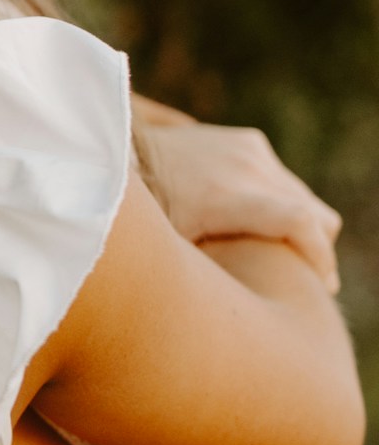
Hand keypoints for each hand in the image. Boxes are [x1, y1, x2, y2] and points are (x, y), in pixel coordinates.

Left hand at [135, 103, 341, 293]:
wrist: (121, 157)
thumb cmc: (143, 222)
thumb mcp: (173, 255)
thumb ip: (217, 270)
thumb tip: (254, 303)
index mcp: (224, 197)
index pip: (299, 222)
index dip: (319, 256)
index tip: (323, 286)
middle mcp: (245, 167)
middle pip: (314, 213)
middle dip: (317, 248)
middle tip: (306, 282)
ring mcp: (250, 150)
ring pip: (304, 197)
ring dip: (301, 227)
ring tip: (283, 258)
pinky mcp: (249, 142)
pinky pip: (284, 181)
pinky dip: (283, 204)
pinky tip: (260, 227)